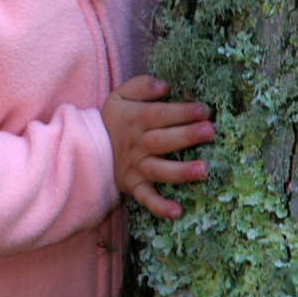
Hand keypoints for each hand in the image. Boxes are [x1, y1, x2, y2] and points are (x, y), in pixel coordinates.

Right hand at [101, 74, 213, 219]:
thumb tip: (165, 85)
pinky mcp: (133, 186)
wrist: (87, 147)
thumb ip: (142, 86)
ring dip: (180, 171)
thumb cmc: (113, 120)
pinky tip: (177, 211)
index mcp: (135, 119)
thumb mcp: (120, 95)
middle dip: (186, 135)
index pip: (159, 114)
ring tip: (203, 169)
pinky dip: (160, 206)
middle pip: (163, 140)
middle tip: (209, 131)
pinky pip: (146, 198)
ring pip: (159, 170)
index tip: (204, 109)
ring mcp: (135, 167)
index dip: (181, 111)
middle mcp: (137, 144)